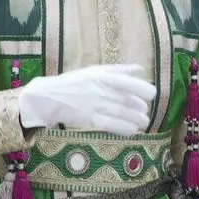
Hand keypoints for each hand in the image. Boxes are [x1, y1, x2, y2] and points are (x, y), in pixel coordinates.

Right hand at [17, 64, 156, 135]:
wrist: (48, 98)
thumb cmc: (73, 83)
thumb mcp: (95, 70)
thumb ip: (119, 70)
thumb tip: (141, 68)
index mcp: (105, 77)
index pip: (132, 83)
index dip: (146, 91)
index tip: (150, 95)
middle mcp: (103, 91)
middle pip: (131, 102)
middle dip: (141, 109)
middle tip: (143, 113)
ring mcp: (97, 106)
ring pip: (125, 115)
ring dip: (138, 121)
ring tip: (142, 123)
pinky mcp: (91, 120)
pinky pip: (113, 126)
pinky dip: (126, 129)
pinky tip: (132, 130)